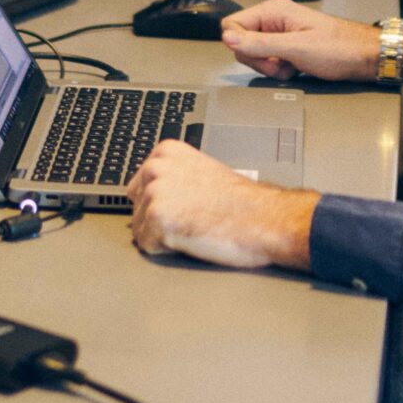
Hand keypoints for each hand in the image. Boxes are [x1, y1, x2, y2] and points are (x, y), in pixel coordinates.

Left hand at [127, 140, 316, 269]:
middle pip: (137, 207)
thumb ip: (174, 176)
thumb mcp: (201, 172)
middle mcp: (156, 168)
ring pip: (140, 229)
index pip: (140, 186)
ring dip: (163, 236)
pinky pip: (147, 246)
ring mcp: (155, 193)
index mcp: (166, 152)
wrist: (264, 219)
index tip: (185, 206)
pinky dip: (166, 250)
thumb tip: (153, 193)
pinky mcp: (157, 220)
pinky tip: (191, 238)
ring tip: (194, 227)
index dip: (163, 204)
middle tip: (192, 219)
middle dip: (159, 219)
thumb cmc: (241, 202)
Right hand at [220, 0, 381, 82]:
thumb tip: (228, 38)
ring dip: (269, 67)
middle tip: (280, 64)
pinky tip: (295, 69)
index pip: (232, 24)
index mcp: (273, 11)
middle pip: (241, 42)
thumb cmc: (340, 48)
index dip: (240, 45)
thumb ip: (260, 44)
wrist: (364, 57)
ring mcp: (280, 33)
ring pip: (254, 54)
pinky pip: (269, 60)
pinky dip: (278, 69)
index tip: (260, 56)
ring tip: (291, 66)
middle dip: (258, 60)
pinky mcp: (287, 47)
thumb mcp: (296, 48)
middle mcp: (274, 19)